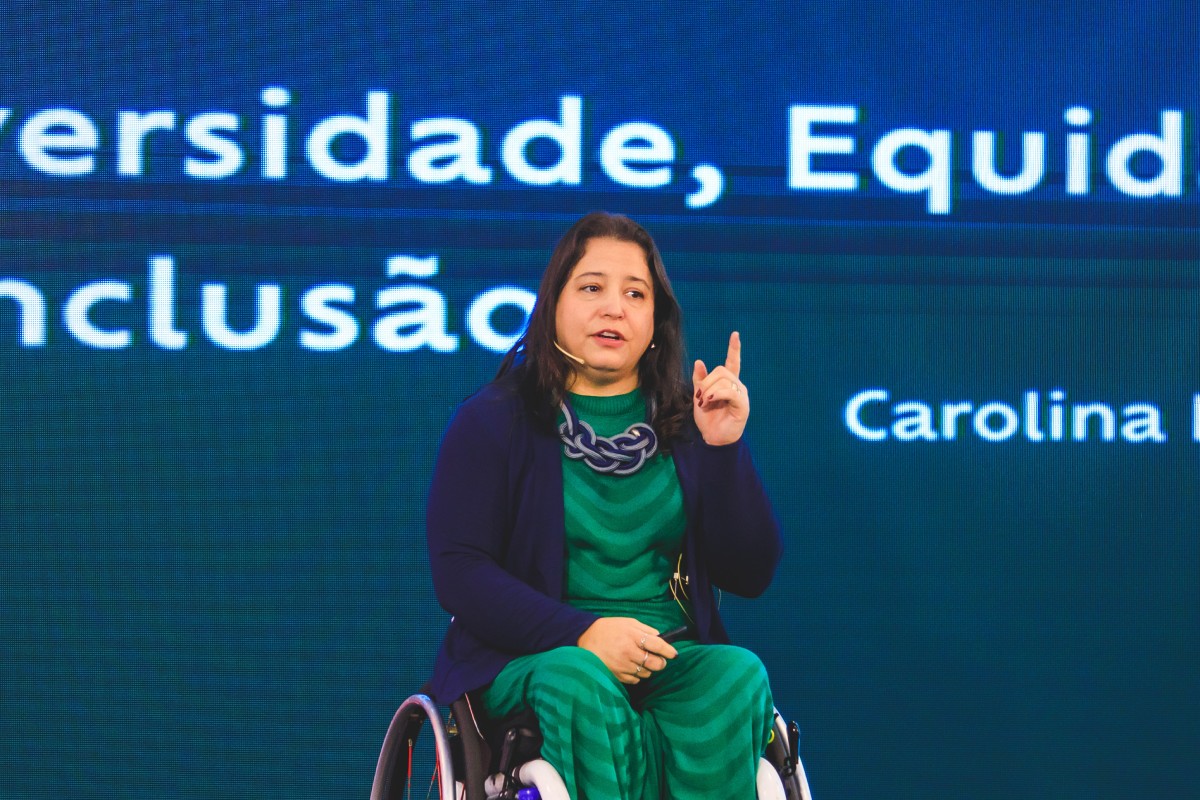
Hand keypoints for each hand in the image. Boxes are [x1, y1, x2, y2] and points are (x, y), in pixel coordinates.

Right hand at [577, 617, 678, 684]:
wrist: (584, 639)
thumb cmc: (608, 629)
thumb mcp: (627, 622)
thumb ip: (645, 629)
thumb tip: (660, 637)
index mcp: (632, 636)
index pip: (657, 645)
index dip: (669, 651)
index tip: (674, 654)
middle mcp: (629, 652)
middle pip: (655, 664)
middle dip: (661, 663)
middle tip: (659, 660)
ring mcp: (623, 665)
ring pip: (646, 673)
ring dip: (648, 669)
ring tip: (641, 661)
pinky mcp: (617, 675)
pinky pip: (635, 680)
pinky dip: (637, 675)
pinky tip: (631, 667)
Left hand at [692, 331, 748, 445]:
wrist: (713, 438)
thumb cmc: (708, 419)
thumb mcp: (699, 396)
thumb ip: (700, 380)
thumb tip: (699, 361)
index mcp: (727, 383)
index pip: (732, 362)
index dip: (734, 348)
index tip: (735, 334)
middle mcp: (736, 386)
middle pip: (721, 370)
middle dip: (706, 382)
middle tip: (700, 398)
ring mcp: (741, 395)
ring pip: (723, 380)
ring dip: (709, 391)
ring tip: (705, 403)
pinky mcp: (742, 405)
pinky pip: (729, 392)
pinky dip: (717, 394)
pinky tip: (711, 401)